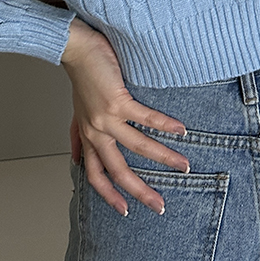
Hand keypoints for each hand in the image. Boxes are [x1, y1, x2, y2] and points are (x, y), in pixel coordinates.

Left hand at [61, 17, 189, 215]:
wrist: (75, 49)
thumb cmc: (81, 76)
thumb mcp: (77, 112)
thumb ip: (77, 136)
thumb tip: (75, 159)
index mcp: (88, 137)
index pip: (96, 175)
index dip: (109, 196)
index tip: (125, 211)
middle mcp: (96, 132)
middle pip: (118, 171)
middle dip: (141, 191)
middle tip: (160, 205)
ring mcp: (106, 118)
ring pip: (138, 147)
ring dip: (164, 158)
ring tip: (184, 165)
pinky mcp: (117, 101)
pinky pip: (146, 118)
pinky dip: (165, 125)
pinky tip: (181, 130)